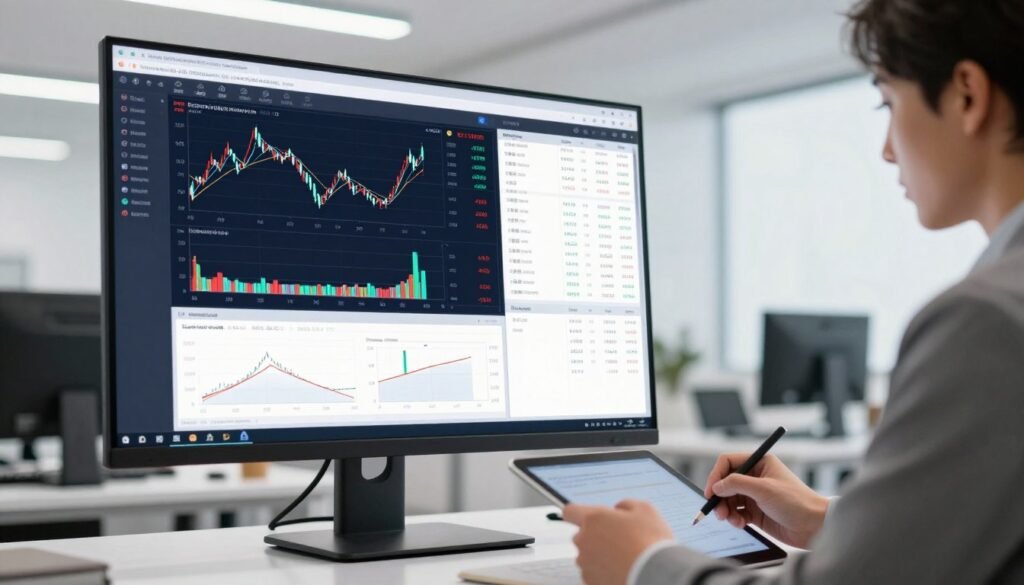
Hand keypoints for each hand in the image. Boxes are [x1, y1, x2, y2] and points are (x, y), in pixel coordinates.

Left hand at [563, 500, 672, 584]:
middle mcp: (584, 541)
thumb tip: (619, 509)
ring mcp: (586, 564)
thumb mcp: (645, 510)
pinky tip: (622, 570)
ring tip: (625, 558)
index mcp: (593, 519)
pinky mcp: (591, 582)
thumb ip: (626, 505)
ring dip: (601, 555)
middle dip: (597, 536)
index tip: (589, 518)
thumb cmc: (650, 543)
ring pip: (588, 556)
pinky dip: (604, 572)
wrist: (654, 576)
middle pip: (583, 535)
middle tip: (620, 539)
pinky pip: (594, 573)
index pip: (570, 511)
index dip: (579, 513)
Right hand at [704, 453, 828, 548]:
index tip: (711, 491)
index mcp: (760, 463)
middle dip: (720, 497)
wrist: (814, 527)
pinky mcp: (756, 511)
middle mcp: (756, 477)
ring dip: (726, 510)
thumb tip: (716, 486)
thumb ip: (736, 484)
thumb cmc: (796, 502)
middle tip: (718, 511)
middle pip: (726, 482)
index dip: (716, 475)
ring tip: (730, 520)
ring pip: (729, 499)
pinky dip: (734, 518)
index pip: (728, 462)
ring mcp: (755, 495)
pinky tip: (740, 524)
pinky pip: (736, 512)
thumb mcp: (763, 489)